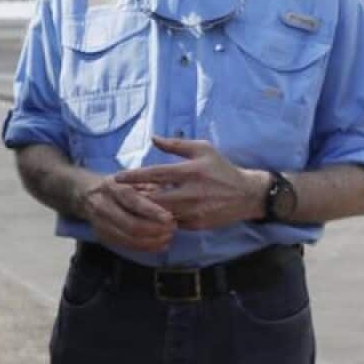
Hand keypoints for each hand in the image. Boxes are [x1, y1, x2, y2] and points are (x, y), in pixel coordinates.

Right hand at [77, 176, 175, 252]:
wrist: (86, 194)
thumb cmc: (117, 184)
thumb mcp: (131, 178)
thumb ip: (149, 187)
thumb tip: (173, 197)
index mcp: (111, 188)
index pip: (133, 202)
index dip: (152, 212)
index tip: (170, 218)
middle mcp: (103, 206)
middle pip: (131, 225)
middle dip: (155, 230)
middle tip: (172, 228)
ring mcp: (101, 224)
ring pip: (129, 239)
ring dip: (152, 241)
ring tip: (169, 237)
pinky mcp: (103, 237)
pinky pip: (126, 246)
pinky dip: (145, 248)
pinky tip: (160, 245)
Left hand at [115, 137, 269, 230]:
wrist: (246, 195)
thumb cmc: (221, 168)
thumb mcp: (203, 149)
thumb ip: (176, 144)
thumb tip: (153, 138)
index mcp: (191, 171)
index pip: (156, 173)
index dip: (135, 176)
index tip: (118, 177)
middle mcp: (191, 192)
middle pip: (154, 199)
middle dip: (136, 198)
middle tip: (120, 195)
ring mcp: (194, 211)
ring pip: (161, 213)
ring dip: (146, 209)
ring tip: (133, 203)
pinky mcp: (196, 225)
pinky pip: (172, 223)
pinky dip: (161, 218)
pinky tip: (153, 213)